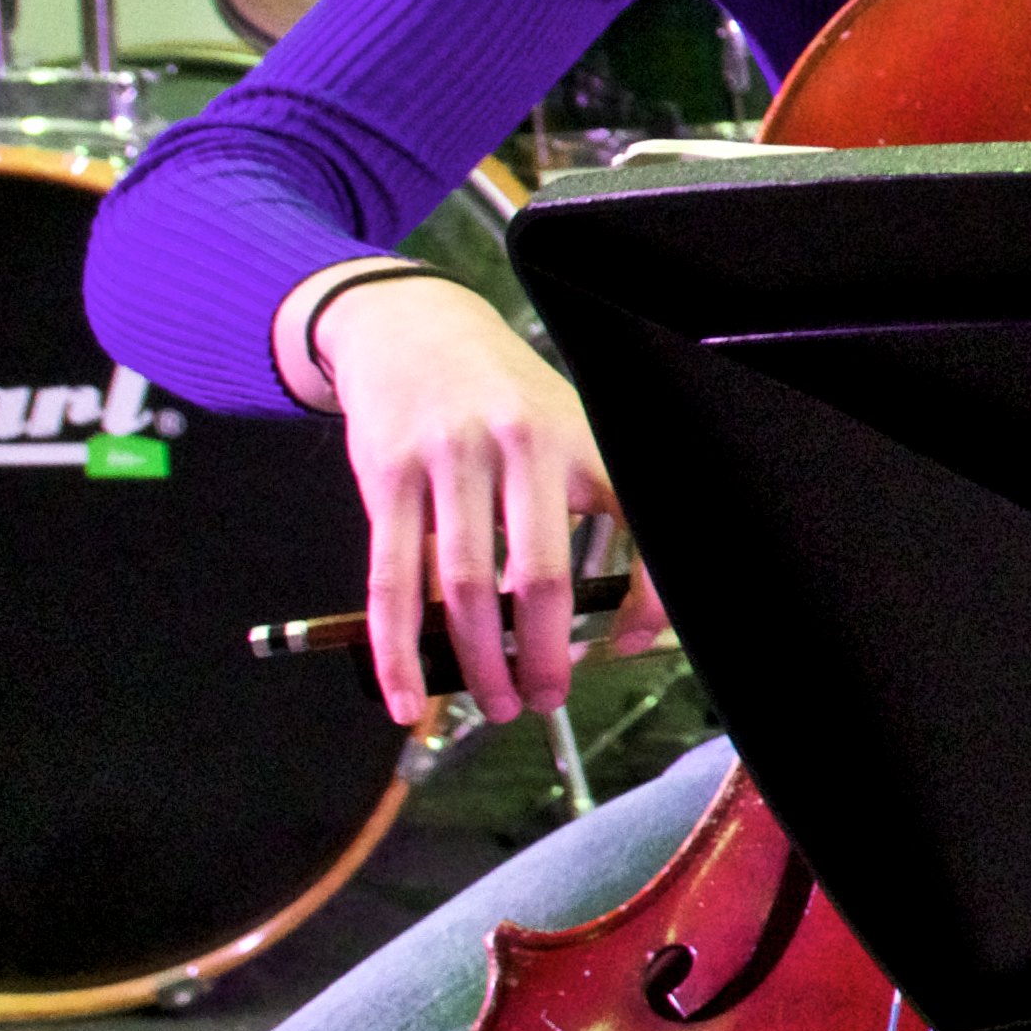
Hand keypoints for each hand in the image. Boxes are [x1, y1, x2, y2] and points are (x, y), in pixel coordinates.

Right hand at [279, 267, 666, 724]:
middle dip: (542, 653)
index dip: (644, 599)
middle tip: (545, 698)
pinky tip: (406, 694)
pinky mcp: (386, 476)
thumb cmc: (506, 398)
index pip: (635, 529)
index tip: (630, 645)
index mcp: (582, 439)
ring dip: (474, 662)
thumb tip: (624, 618)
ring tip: (491, 703)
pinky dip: (397, 649)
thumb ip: (597, 506)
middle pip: (538, 575)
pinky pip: (391, 580)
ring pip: (461, 587)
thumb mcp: (570, 428)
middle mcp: (519, 446)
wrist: (413, 327)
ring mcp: (447, 460)